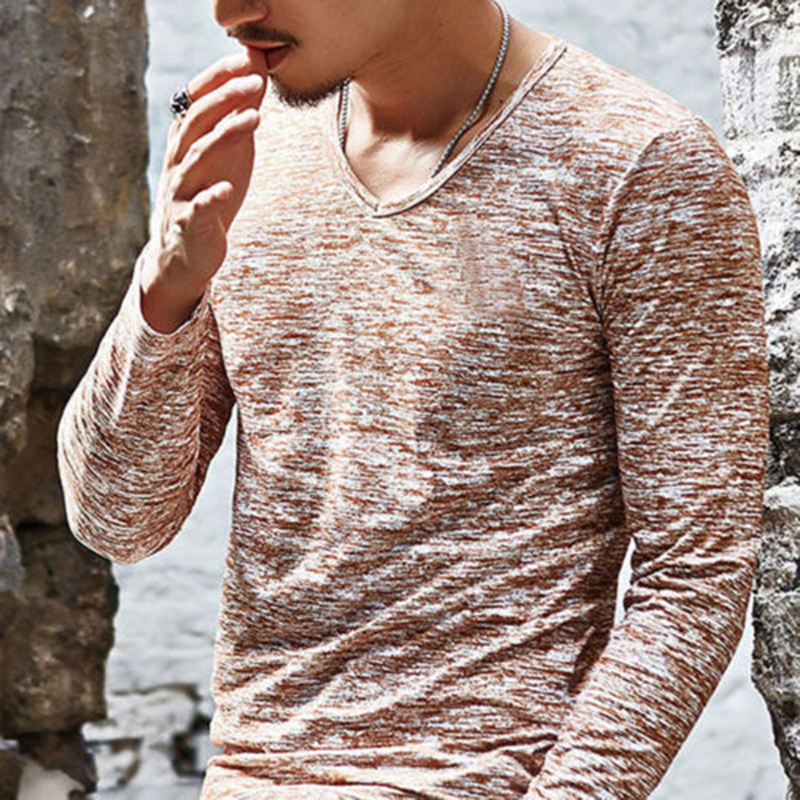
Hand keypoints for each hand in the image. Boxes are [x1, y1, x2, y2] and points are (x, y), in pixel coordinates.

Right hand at [143, 47, 267, 315]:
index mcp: (185, 142)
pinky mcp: (190, 224)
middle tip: (254, 83)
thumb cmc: (208, 195)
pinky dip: (211, 198)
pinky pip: (199, 209)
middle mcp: (178, 162)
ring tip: (253, 120)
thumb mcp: (226, 155)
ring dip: (224, 137)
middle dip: (224, 100)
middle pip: (196, 123)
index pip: (197, 101)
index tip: (245, 60)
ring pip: (198, 159)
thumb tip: (256, 72)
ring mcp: (182, 193)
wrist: (185, 253)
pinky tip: (225, 189)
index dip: (218, 79)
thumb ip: (238, 117)